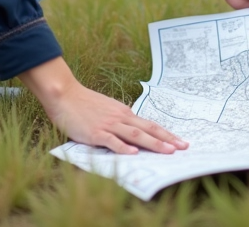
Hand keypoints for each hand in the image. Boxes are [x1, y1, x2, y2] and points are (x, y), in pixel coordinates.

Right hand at [19, 57, 188, 154]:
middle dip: (167, 139)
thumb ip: (119, 119)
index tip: (180, 141)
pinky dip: (123, 148)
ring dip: (153, 144)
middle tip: (183, 147)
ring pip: (135, 135)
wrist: (64, 94)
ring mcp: (108, 125)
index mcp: (124, 113)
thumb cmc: (83, 103)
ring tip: (168, 151)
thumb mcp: (107, 109)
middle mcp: (120, 118)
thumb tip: (131, 129)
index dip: (166, 134)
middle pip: (148, 130)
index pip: (149, 125)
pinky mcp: (95, 132)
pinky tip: (133, 154)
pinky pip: (112, 141)